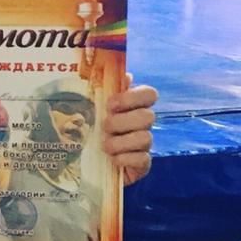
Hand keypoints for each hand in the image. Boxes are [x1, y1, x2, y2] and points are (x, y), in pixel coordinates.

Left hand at [103, 71, 156, 185]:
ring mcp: (144, 145)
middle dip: (122, 122)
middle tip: (104, 127)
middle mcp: (143, 124)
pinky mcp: (142, 164)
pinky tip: (112, 159)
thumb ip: (108, 92)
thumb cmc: (93, 131)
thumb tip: (126, 75)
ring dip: (120, 142)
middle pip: (147, 117)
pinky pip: (142, 159)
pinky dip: (125, 159)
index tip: (111, 105)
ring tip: (105, 146)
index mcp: (134, 107)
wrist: (90, 164)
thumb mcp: (95, 110)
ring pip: (145, 138)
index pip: (150, 94)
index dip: (133, 97)